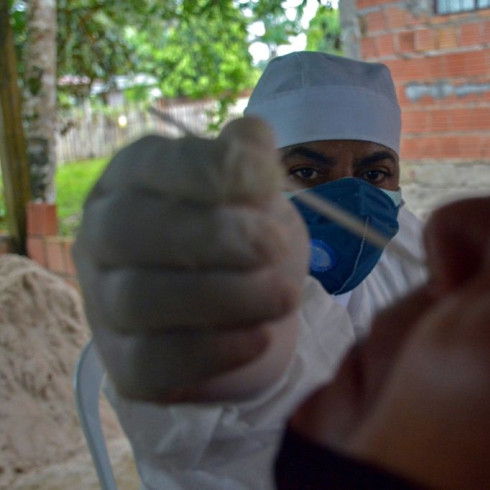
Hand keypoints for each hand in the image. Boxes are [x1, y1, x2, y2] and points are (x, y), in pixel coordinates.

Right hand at [73, 117, 308, 401]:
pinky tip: (261, 338)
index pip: (148, 164)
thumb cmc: (247, 243)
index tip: (266, 183)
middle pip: (130, 229)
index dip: (207, 170)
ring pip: (139, 299)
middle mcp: (103, 238)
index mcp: (133, 182)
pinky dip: (214, 351)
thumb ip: (253, 165)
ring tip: (286, 295)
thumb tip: (251, 136)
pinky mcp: (125, 366)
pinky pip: (151, 364)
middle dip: (213, 236)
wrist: (247, 317)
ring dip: (225, 296)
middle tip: (274, 246)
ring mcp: (105, 305)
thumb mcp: (259, 197)